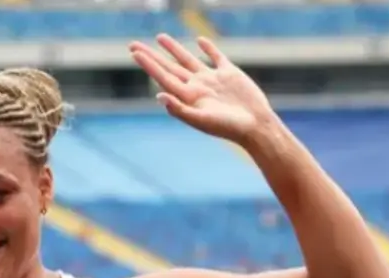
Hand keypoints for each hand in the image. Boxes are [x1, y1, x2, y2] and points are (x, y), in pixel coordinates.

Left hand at [129, 35, 278, 147]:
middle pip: (169, 67)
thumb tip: (159, 95)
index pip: (162, 77)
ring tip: (159, 37)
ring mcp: (212, 79)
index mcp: (188, 97)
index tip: (134, 53)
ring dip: (173, 49)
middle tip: (133, 45)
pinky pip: (216, 57)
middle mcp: (196, 86)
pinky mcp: (229, 73)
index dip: (148, 64)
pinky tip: (199, 40)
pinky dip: (208, 48)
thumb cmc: (228, 128)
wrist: (255, 126)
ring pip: (188, 59)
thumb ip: (179, 109)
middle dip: (152, 56)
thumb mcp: (201, 120)